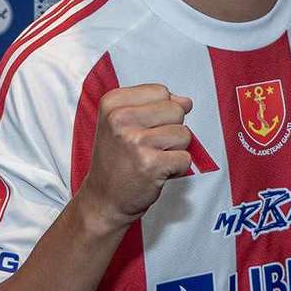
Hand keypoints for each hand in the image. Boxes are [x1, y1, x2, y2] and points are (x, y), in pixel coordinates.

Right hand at [77, 83, 192, 232]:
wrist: (103, 198)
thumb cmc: (117, 160)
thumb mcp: (124, 122)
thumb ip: (155, 105)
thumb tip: (186, 101)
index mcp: (113, 102)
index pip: (161, 91)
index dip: (161, 111)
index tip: (142, 129)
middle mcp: (120, 119)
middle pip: (176, 110)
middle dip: (171, 129)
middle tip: (148, 147)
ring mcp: (135, 141)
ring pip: (184, 134)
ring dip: (175, 150)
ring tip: (152, 159)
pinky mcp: (150, 164)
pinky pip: (186, 158)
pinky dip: (177, 168)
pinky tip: (157, 172)